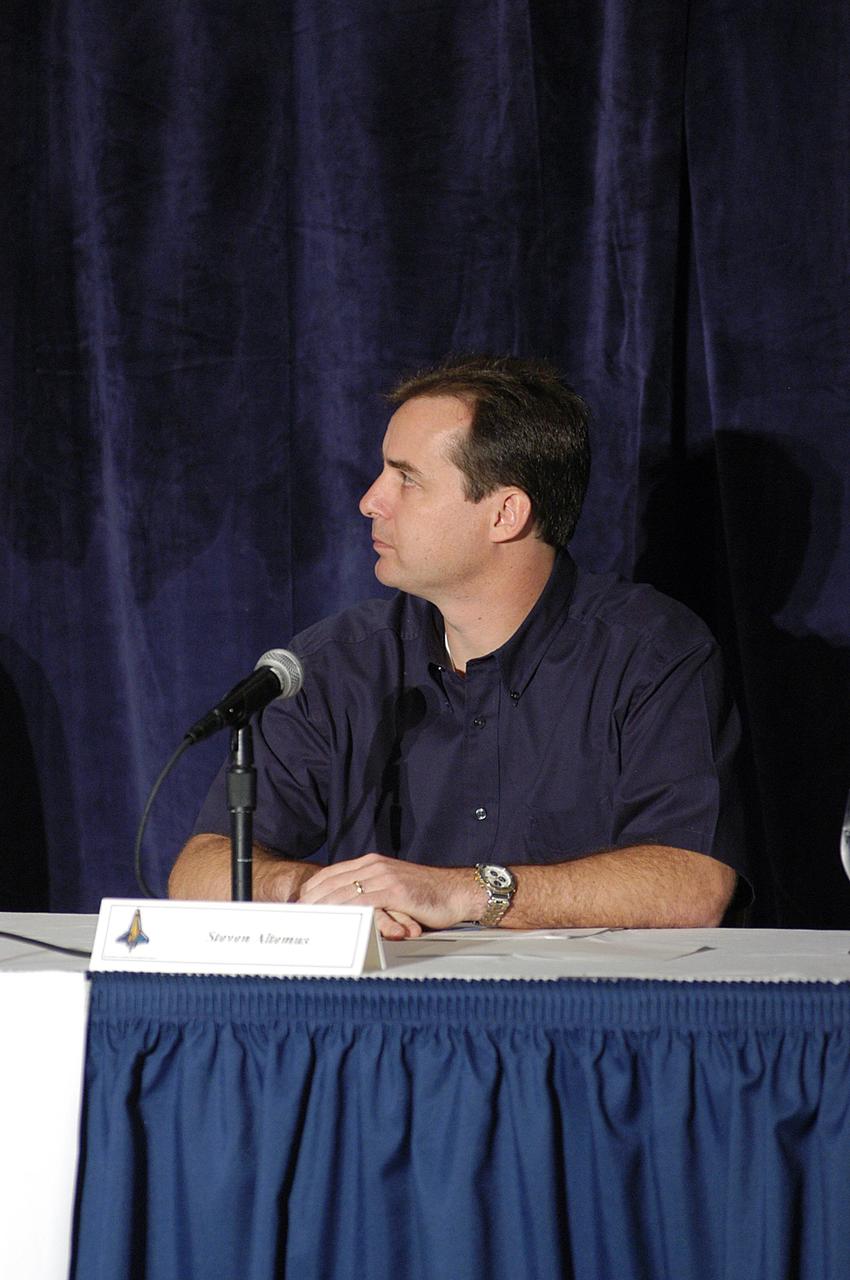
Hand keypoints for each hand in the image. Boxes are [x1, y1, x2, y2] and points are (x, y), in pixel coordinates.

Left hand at [297, 853, 479, 939]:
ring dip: (321, 909)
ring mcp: (384, 877)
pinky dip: (345, 912)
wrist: (457, 892)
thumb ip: (372, 893)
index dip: (311, 890)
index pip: (330, 874)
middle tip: (294, 917)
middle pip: (331, 882)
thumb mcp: (394, 888)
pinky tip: (334, 922)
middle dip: (310, 901)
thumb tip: (349, 907)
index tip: (298, 905)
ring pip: (342, 892)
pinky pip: (362, 902)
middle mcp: (374, 867)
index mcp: (371, 864)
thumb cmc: (428, 896)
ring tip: (307, 923)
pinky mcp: (395, 891)